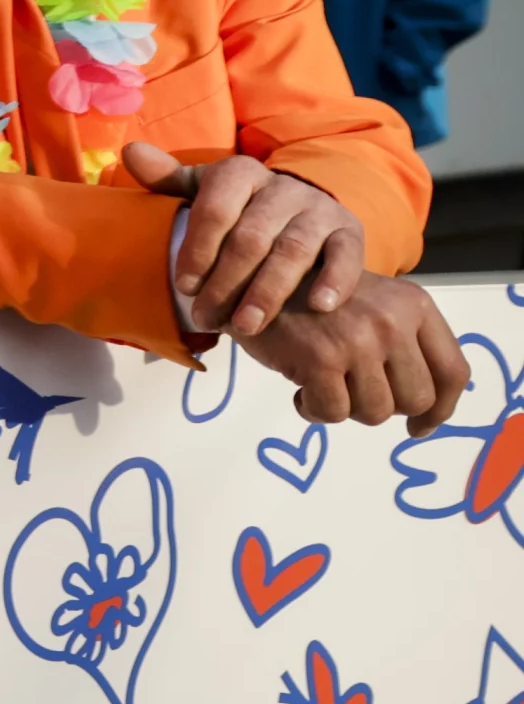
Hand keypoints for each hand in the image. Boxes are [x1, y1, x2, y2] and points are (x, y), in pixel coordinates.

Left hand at [126, 142, 368, 339]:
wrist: (301, 213)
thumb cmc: (239, 210)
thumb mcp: (204, 192)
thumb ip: (168, 179)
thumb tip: (130, 152)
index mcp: (241, 173)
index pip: (215, 209)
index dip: (197, 249)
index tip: (183, 285)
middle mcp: (283, 187)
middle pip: (250, 237)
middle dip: (225, 282)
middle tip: (206, 318)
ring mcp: (319, 209)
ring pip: (293, 251)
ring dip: (267, 292)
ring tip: (245, 327)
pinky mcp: (350, 232)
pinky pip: (347, 257)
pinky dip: (334, 281)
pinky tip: (318, 307)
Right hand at [237, 274, 472, 432]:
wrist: (251, 276)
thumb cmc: (312, 298)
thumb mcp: (375, 307)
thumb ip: (406, 344)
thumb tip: (428, 412)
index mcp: (414, 305)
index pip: (453, 372)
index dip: (442, 410)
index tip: (420, 426)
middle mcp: (393, 321)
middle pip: (416, 400)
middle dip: (384, 407)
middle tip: (353, 394)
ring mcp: (358, 340)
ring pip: (376, 412)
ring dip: (347, 409)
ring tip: (324, 386)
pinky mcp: (320, 359)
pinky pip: (334, 413)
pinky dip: (315, 411)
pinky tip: (301, 391)